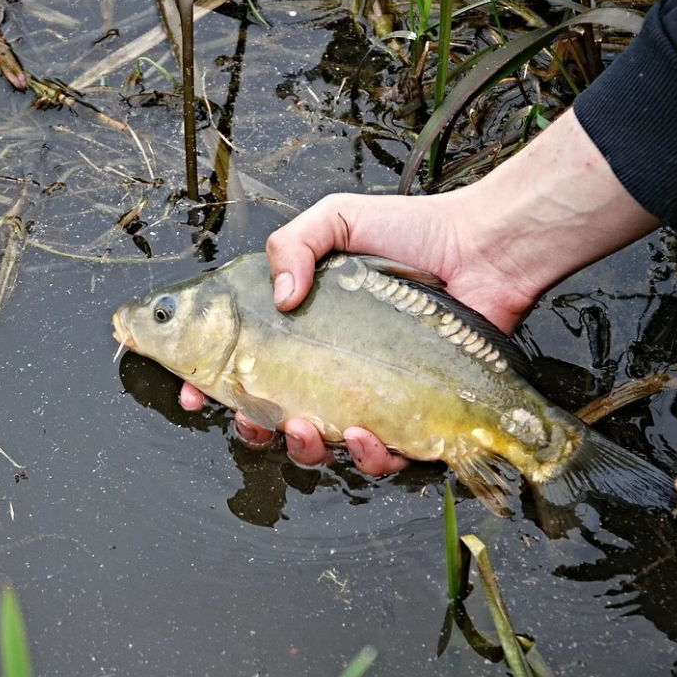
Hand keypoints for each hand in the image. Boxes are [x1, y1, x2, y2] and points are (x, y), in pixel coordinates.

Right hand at [182, 108, 658, 474]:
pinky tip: (368, 435)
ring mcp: (369, 396)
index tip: (193, 393)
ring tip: (307, 429)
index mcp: (301, 329)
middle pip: (273, 419)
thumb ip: (292, 243)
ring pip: (321, 447)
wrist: (483, 251)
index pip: (242, 364)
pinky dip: (369, 456)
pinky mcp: (412, 417)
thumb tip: (280, 299)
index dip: (210, 386)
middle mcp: (330, 368)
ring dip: (304, 449)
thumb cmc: (413, 232)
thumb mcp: (338, 219)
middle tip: (253, 419)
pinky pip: (382, 457)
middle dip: (254, 430)